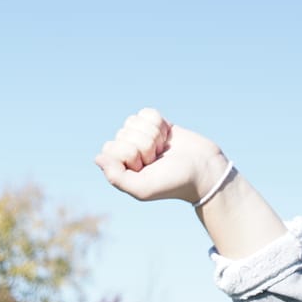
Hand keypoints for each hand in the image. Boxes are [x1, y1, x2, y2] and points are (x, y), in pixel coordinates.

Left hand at [93, 108, 227, 204]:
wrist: (204, 169)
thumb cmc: (173, 182)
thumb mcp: (142, 188)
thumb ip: (116, 177)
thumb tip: (98, 158)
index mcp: (122, 167)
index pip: (111, 148)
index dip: (129, 154)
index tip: (144, 166)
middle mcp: (129, 151)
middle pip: (123, 134)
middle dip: (144, 145)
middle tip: (158, 160)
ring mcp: (142, 136)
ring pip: (133, 121)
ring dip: (152, 134)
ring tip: (163, 150)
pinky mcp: (157, 125)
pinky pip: (147, 113)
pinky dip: (158, 123)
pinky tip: (167, 136)